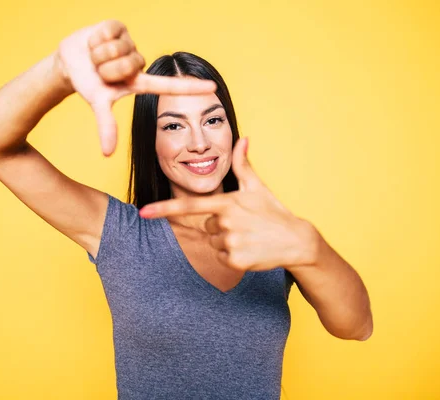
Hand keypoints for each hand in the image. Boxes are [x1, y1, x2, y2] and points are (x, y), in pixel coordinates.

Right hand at [55, 20, 216, 155]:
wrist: (70, 62)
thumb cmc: (89, 85)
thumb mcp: (98, 103)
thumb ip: (106, 126)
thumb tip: (107, 154)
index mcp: (140, 82)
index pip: (170, 85)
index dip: (191, 88)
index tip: (214, 89)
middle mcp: (139, 62)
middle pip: (128, 64)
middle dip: (107, 68)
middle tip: (100, 71)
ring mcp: (130, 43)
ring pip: (118, 48)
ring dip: (100, 54)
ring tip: (96, 58)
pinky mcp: (119, 26)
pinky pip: (110, 31)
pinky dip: (97, 39)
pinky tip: (95, 42)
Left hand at [139, 138, 319, 271]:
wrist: (295, 240)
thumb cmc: (274, 212)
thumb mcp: (257, 187)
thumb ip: (243, 164)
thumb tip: (243, 138)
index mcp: (226, 203)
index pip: (189, 206)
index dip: (163, 209)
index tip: (144, 212)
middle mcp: (225, 222)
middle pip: (207, 228)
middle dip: (221, 228)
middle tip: (244, 226)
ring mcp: (230, 241)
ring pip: (215, 244)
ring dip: (228, 243)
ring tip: (249, 237)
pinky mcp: (236, 260)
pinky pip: (223, 259)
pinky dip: (234, 257)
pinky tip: (251, 250)